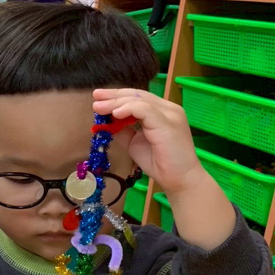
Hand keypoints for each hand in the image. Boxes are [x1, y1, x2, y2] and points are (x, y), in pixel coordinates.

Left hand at [92, 88, 235, 249]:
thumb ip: (123, 130)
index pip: (138, 98)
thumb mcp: (135, 143)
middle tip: (95, 96)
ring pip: (139, 100)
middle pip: (137, 95)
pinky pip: (145, 110)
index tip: (99, 98)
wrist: (178, 179)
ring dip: (116, 102)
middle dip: (114, 95)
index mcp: (162, 112)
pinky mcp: (168, 122)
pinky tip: (115, 114)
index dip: (118, 96)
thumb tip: (106, 122)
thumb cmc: (159, 163)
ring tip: (99, 107)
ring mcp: (170, 114)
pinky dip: (128, 109)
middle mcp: (168, 109)